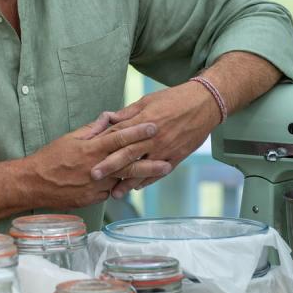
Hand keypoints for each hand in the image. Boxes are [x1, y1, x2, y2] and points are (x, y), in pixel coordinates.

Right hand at [25, 117, 170, 209]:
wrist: (34, 183)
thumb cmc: (50, 158)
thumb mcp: (70, 139)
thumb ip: (91, 129)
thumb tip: (107, 118)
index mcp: (90, 149)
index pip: (118, 138)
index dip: (137, 131)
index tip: (153, 125)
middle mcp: (96, 167)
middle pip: (128, 162)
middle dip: (150, 158)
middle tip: (169, 156)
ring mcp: (96, 185)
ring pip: (124, 178)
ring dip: (145, 174)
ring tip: (163, 169)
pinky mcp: (93, 198)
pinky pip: (111, 191)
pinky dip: (123, 186)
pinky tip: (138, 183)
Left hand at [94, 82, 220, 198]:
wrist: (204, 104)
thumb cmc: (173, 99)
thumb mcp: (147, 101)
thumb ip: (128, 113)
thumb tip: (110, 119)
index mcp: (143, 121)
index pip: (118, 135)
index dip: (102, 145)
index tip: (89, 153)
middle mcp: (153, 137)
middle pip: (127, 154)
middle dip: (110, 166)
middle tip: (94, 176)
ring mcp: (166, 148)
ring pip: (143, 168)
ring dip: (128, 181)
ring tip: (115, 193)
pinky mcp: (177, 156)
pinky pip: (160, 171)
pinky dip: (148, 180)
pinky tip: (137, 187)